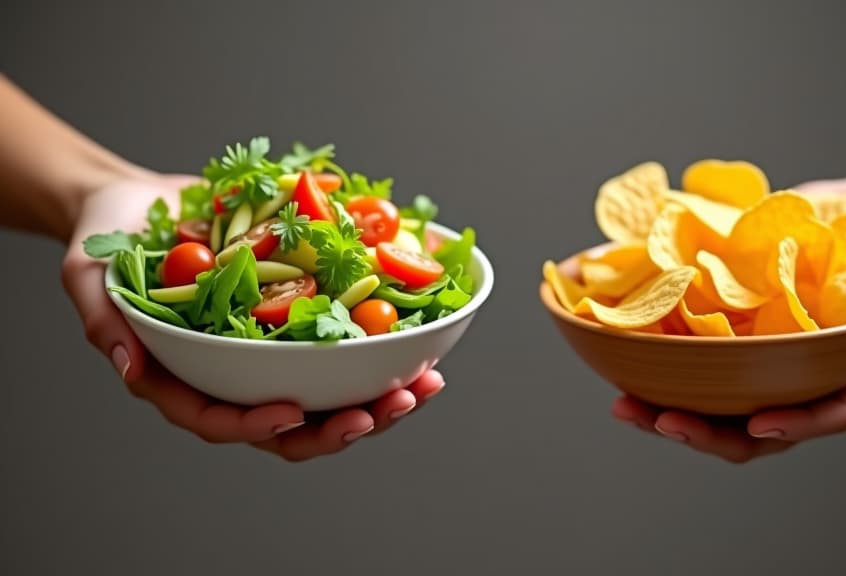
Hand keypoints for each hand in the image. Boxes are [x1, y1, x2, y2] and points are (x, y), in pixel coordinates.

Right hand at [61, 175, 445, 461]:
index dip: (258, 427)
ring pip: (333, 393)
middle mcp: (237, 373)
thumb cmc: (104, 243)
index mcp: (186, 379)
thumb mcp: (88, 277)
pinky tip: (427, 340)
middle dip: (345, 424)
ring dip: (383, 396)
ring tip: (425, 384)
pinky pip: (348, 342)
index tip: (293, 416)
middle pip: (294, 424)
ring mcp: (274, 349)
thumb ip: (104, 322)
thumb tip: (131, 367)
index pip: (222, 420)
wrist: (140, 203)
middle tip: (389, 408)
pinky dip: (388, 346)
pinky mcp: (304, 317)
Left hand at [612, 170, 845, 462]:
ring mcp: (769, 356)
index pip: (827, 414)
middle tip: (656, 420)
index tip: (756, 426)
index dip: (794, 427)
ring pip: (718, 401)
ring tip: (624, 403)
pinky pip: (701, 355)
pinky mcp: (741, 328)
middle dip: (706, 433)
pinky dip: (662, 357)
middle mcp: (806, 375)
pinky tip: (620, 351)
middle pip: (757, 426)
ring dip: (669, 408)